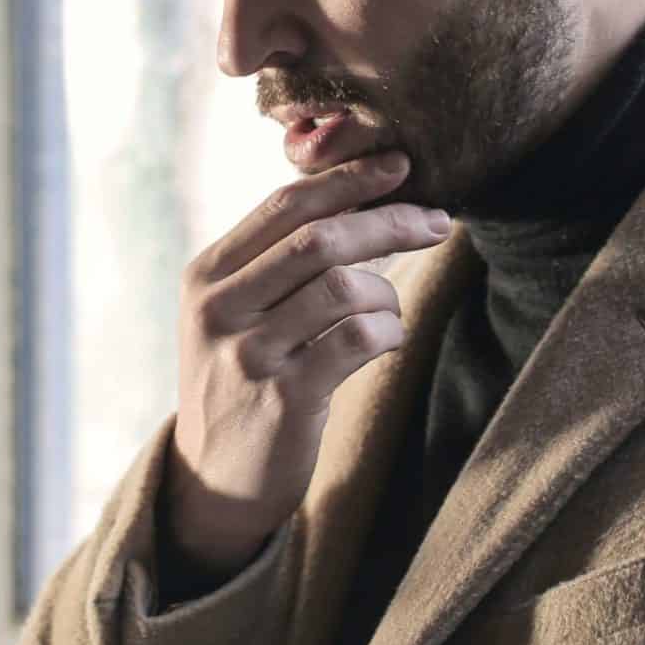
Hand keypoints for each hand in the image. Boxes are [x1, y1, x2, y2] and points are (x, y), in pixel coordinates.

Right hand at [161, 151, 451, 579]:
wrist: (213, 479)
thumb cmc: (241, 382)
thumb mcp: (233, 315)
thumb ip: (274, 262)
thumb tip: (356, 198)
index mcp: (207, 275)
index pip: (284, 205)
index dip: (348, 179)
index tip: (399, 166)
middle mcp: (220, 308)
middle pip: (320, 239)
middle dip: (389, 221)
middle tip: (437, 222)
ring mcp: (248, 354)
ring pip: (344, 287)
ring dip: (387, 292)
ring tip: (389, 309)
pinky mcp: (283, 398)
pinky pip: (358, 340)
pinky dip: (388, 331)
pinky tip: (386, 341)